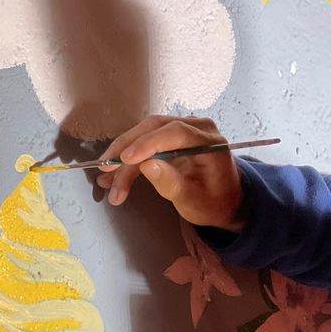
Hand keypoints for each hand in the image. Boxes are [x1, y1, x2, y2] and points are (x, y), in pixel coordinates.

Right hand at [95, 116, 244, 229]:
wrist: (225, 202)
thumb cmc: (213, 204)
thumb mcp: (194, 202)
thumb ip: (172, 184)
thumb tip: (147, 166)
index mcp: (210, 142)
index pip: (176, 133)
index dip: (148, 144)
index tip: (126, 159)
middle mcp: (197, 127)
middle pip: (155, 128)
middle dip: (126, 149)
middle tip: (106, 171)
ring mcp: (183, 129)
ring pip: (145, 134)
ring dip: (122, 156)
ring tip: (105, 179)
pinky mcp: (171, 137)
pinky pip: (146, 142)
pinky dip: (129, 159)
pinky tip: (113, 175)